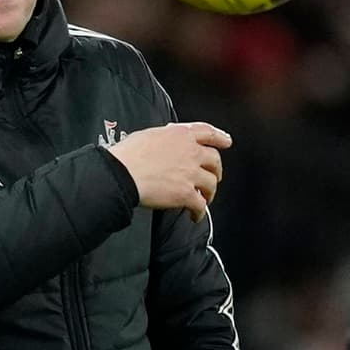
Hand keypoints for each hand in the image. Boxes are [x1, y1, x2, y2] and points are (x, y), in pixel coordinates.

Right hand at [105, 122, 232, 222]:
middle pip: (215, 160)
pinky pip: (200, 205)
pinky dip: (199, 212)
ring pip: (211, 184)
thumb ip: (165, 137)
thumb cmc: (129, 155)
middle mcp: (191, 152)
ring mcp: (191, 173)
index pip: (208, 132)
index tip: (227, 141)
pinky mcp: (186, 193)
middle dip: (216, 170)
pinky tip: (195, 216)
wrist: (123, 173)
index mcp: (181, 135)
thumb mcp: (149, 135)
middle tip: (214, 176)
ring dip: (209, 193)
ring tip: (204, 198)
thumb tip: (167, 141)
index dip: (220, 137)